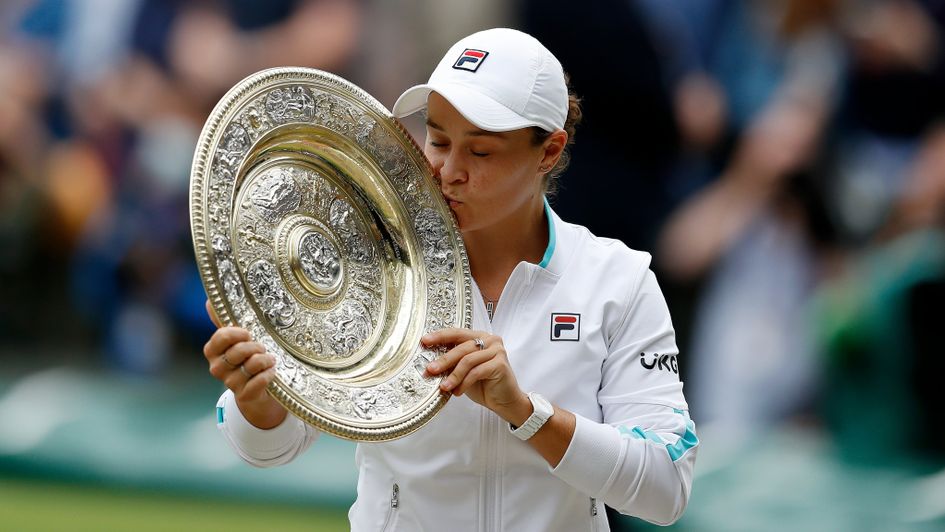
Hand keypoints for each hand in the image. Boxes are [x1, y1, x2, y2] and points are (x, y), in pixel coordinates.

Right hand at [203, 300, 286, 428]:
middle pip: (238, 351)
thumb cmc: (246, 358)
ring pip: (251, 365)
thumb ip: (224, 321)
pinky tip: (271, 372)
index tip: (249, 333)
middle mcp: (217, 368)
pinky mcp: (244, 396)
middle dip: (256, 347)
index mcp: (212, 351)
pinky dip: (268, 374)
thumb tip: (209, 300)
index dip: (239, 333)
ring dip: (265, 360)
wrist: (257, 391)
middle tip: (263, 347)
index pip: (222, 336)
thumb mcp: (237, 339)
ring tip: (270, 359)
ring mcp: (229, 383)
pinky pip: (259, 382)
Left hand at [421, 328, 529, 423]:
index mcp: (480, 337)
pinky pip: (476, 372)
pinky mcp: (500, 364)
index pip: (457, 333)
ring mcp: (497, 351)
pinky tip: (457, 392)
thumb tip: (429, 363)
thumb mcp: (463, 372)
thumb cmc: (484, 385)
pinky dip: (464, 383)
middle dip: (443, 359)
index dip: (440, 336)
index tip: (425, 341)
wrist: (504, 401)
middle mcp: (490, 340)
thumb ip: (452, 363)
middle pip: (461, 347)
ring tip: (444, 387)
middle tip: (430, 370)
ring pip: (468, 360)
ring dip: (453, 375)